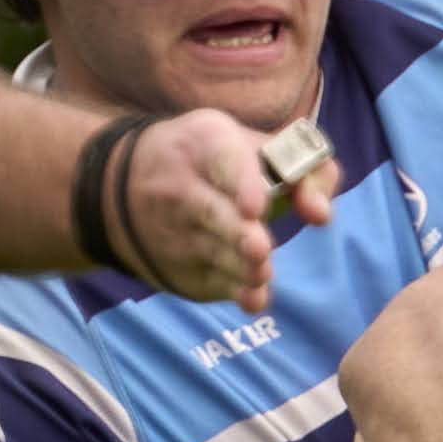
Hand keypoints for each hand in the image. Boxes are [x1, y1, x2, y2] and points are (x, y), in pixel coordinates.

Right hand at [119, 112, 334, 309]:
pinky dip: (235, 292)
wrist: (121, 187)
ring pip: (214, 253)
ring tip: (260, 274)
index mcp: (205, 143)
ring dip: (241, 268)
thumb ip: (301, 170)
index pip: (225, 161)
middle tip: (259, 248)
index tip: (255, 207)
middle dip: (237, 233)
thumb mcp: (248, 145)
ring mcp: (176, 230)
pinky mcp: (179, 266)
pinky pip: (211, 282)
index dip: (243, 183)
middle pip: (214, 214)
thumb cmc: (210, 162)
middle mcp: (183, 186)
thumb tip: (320, 215)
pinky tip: (253, 298)